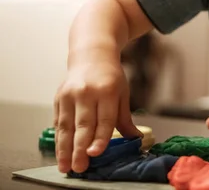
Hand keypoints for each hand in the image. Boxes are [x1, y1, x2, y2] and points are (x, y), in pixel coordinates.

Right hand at [53, 58, 141, 173]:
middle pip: (83, 124)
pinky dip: (59, 140)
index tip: (95, 153)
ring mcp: (70, 95)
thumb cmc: (110, 77)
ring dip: (65, 149)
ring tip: (66, 167)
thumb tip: (135, 139)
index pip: (104, 119)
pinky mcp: (58, 98)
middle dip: (80, 148)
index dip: (100, 138)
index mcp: (107, 90)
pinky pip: (58, 122)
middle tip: (80, 167)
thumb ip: (124, 118)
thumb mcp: (122, 93)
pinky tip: (60, 153)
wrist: (92, 56)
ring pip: (66, 126)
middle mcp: (87, 92)